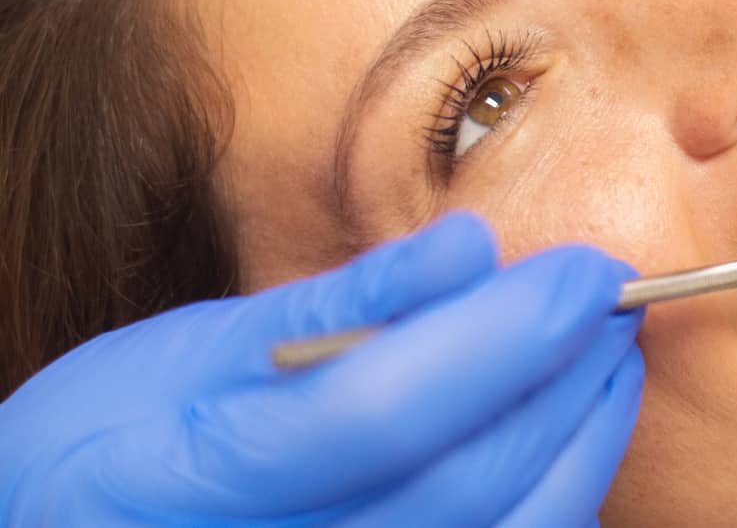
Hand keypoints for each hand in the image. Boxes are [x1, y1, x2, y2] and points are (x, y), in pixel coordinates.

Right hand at [0, 212, 643, 526]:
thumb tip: (471, 246)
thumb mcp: (186, 352)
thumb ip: (336, 308)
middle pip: (462, 483)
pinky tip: (570, 436)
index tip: (585, 270)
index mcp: (185, 483)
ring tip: (604, 359)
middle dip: (562, 380)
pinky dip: (560, 498)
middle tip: (611, 300)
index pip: (378, 413)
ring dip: (585, 441)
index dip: (500, 338)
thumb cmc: (116, 442)